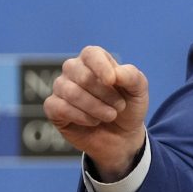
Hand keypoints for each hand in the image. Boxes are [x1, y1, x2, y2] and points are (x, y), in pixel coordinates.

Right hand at [43, 46, 148, 178]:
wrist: (122, 137)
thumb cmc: (129, 108)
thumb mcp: (139, 91)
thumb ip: (132, 77)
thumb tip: (115, 74)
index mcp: (95, 59)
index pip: (91, 54)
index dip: (101, 67)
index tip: (113, 82)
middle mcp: (74, 70)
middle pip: (82, 75)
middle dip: (105, 94)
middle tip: (119, 106)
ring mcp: (61, 88)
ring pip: (70, 92)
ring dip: (95, 108)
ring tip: (110, 116)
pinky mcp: (53, 108)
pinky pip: (59, 107)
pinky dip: (80, 117)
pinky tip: (93, 121)